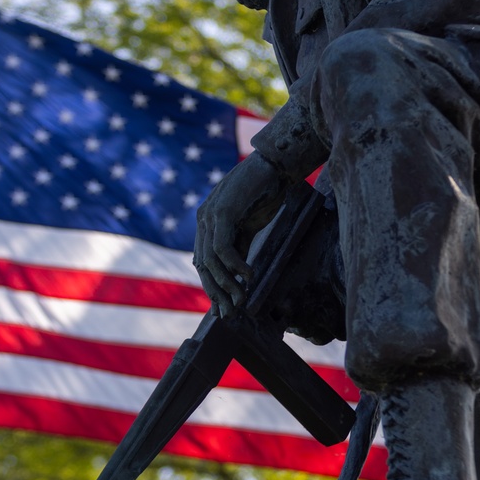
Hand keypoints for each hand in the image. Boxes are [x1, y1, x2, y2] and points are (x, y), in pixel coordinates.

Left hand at [193, 151, 289, 314]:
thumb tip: (236, 278)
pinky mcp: (222, 212)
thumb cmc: (264, 194)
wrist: (275, 165)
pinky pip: (223, 248)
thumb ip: (238, 249)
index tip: (224, 309)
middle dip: (216, 292)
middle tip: (230, 313)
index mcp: (207, 223)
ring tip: (241, 299)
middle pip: (203, 265)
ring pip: (211, 260)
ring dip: (226, 284)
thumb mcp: (248, 227)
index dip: (212, 287)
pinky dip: (235, 266)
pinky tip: (249, 276)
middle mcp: (203, 219)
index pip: (204, 263)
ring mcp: (210, 214)